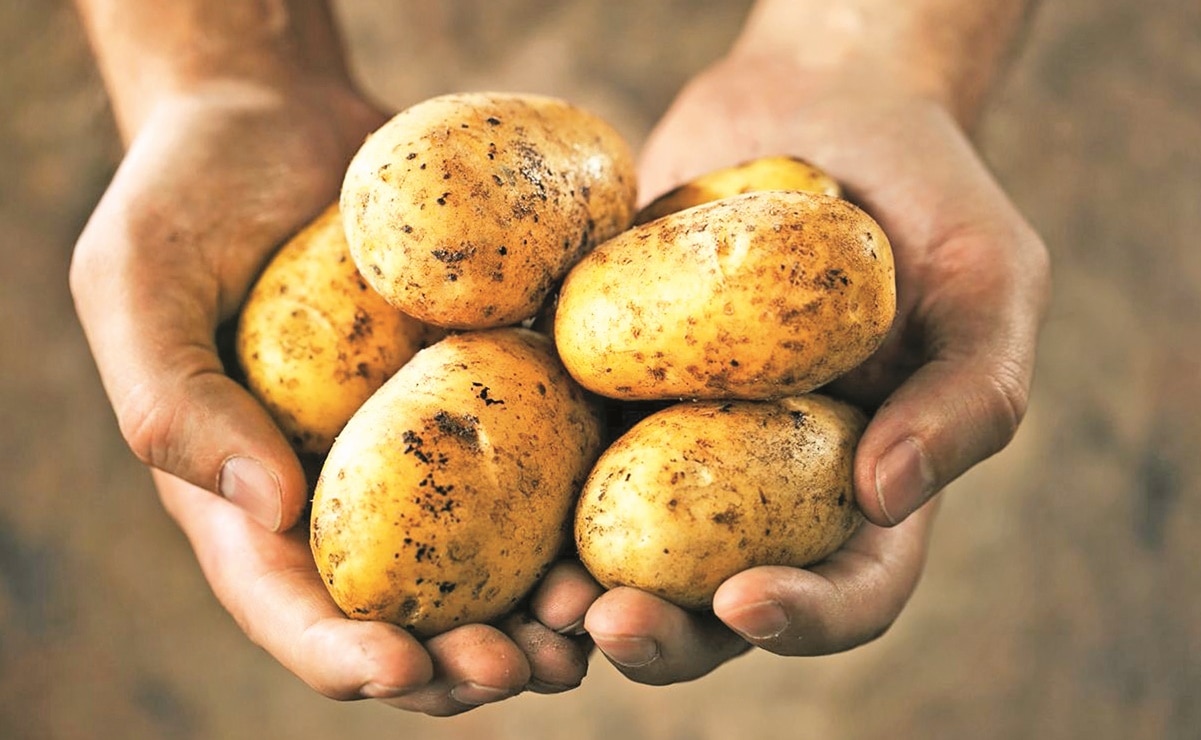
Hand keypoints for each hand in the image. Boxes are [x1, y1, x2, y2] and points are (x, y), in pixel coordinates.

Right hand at [71, 81, 597, 714]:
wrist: (285, 117)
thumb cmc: (190, 194)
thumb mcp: (137, 281)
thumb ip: (174, 400)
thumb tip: (269, 511)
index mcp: (251, 497)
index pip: (291, 606)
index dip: (342, 655)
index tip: (399, 669)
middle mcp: (348, 492)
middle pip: (407, 612)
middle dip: (461, 663)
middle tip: (523, 669)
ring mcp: (428, 449)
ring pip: (490, 565)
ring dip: (540, 614)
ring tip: (590, 627)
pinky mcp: (492, 393)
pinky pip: (542, 465)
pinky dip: (583, 510)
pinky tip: (627, 525)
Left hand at [586, 49, 1048, 681]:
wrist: (818, 103)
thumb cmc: (926, 191)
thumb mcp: (989, 280)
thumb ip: (971, 393)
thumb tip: (886, 497)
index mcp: (866, 483)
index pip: (851, 588)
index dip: (805, 619)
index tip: (746, 602)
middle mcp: (766, 482)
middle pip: (716, 602)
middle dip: (664, 634)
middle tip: (605, 623)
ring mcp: (677, 437)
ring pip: (624, 548)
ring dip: (578, 591)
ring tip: (539, 595)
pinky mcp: (609, 383)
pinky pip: (561, 444)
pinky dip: (524, 483)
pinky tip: (485, 480)